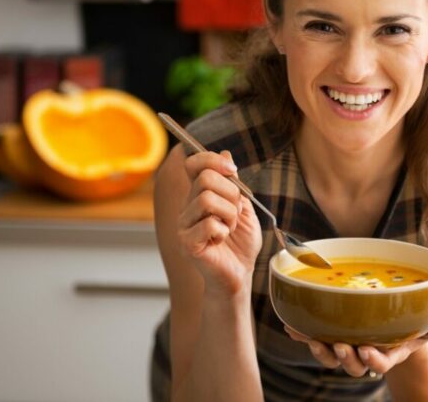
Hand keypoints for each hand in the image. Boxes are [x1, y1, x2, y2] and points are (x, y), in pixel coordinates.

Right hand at [178, 150, 262, 295]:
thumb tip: (225, 153)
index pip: (193, 164)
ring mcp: (184, 225)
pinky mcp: (187, 243)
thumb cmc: (240, 243)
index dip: (212, 160)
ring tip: (229, 228)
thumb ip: (233, 183)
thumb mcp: (243, 207)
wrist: (240, 274)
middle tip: (235, 213)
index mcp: (198, 195)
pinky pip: (208, 224)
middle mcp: (187, 207)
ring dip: (229, 214)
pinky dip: (223, 231)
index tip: (232, 171)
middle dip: (231, 194)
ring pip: (206, 199)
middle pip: (205, 178)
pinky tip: (221, 241)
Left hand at [285, 310, 427, 376]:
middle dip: (346, 359)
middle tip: (341, 347)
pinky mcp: (333, 335)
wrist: (394, 321)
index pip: (381, 363)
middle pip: (353, 365)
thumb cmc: (414, 323)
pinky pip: (316, 338)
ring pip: (332, 356)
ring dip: (321, 350)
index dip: (374, 361)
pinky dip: (303, 334)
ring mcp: (348, 346)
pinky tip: (291, 325)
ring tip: (314, 340)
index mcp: (390, 352)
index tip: (368, 352)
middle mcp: (367, 353)